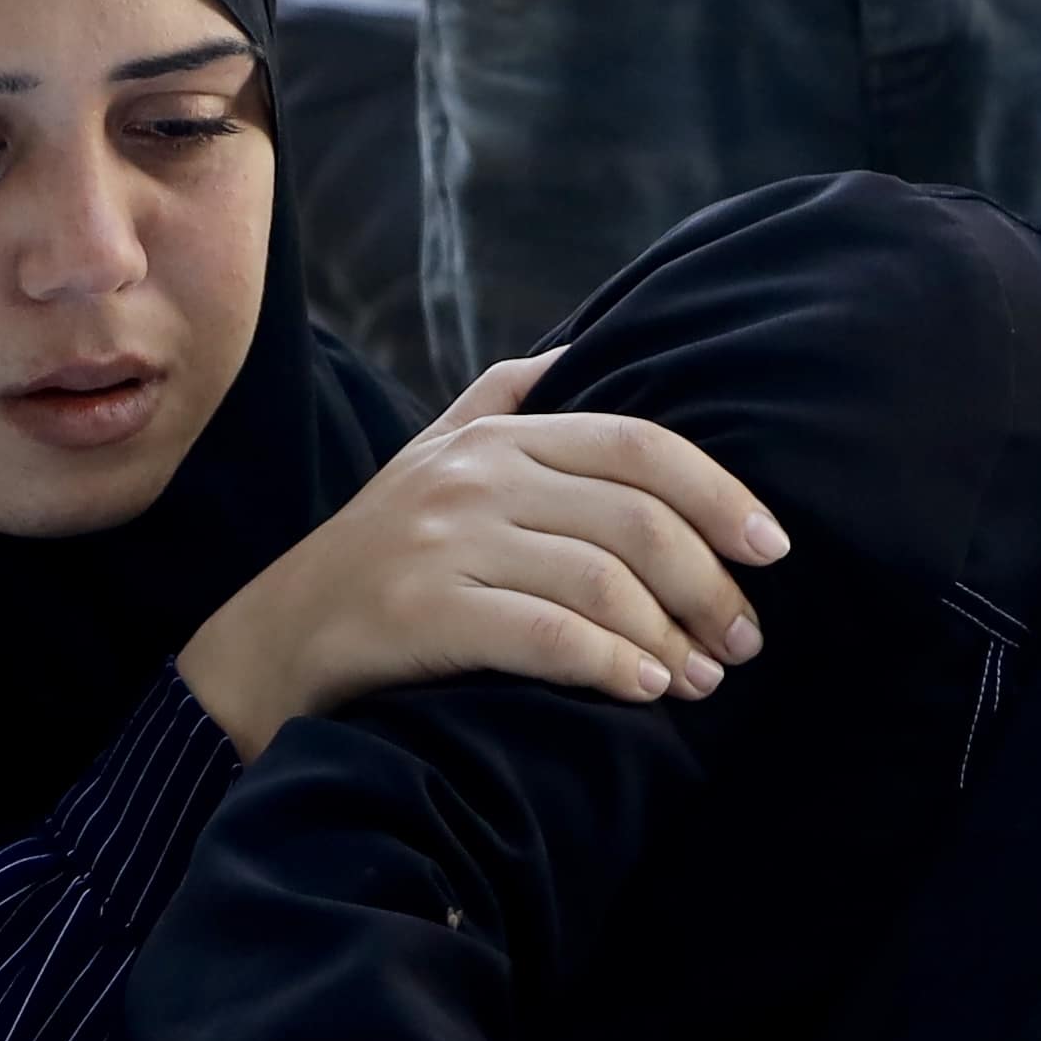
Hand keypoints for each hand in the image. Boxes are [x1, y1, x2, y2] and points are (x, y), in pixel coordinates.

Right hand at [181, 353, 789, 745]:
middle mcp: (475, 477)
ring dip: (672, 637)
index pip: (639, 446)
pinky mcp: (421, 612)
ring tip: (701, 679)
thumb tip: (576, 352)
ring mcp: (444, 542)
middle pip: (637, 519)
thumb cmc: (374, 558)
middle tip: (745, 642)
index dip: (720, 494)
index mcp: (497, 435)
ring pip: (602, 580)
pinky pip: (548, 635)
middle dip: (711, 585)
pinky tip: (644, 689)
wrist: (267, 646)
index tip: (773, 548)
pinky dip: (611, 664)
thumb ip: (501, 399)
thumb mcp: (428, 456)